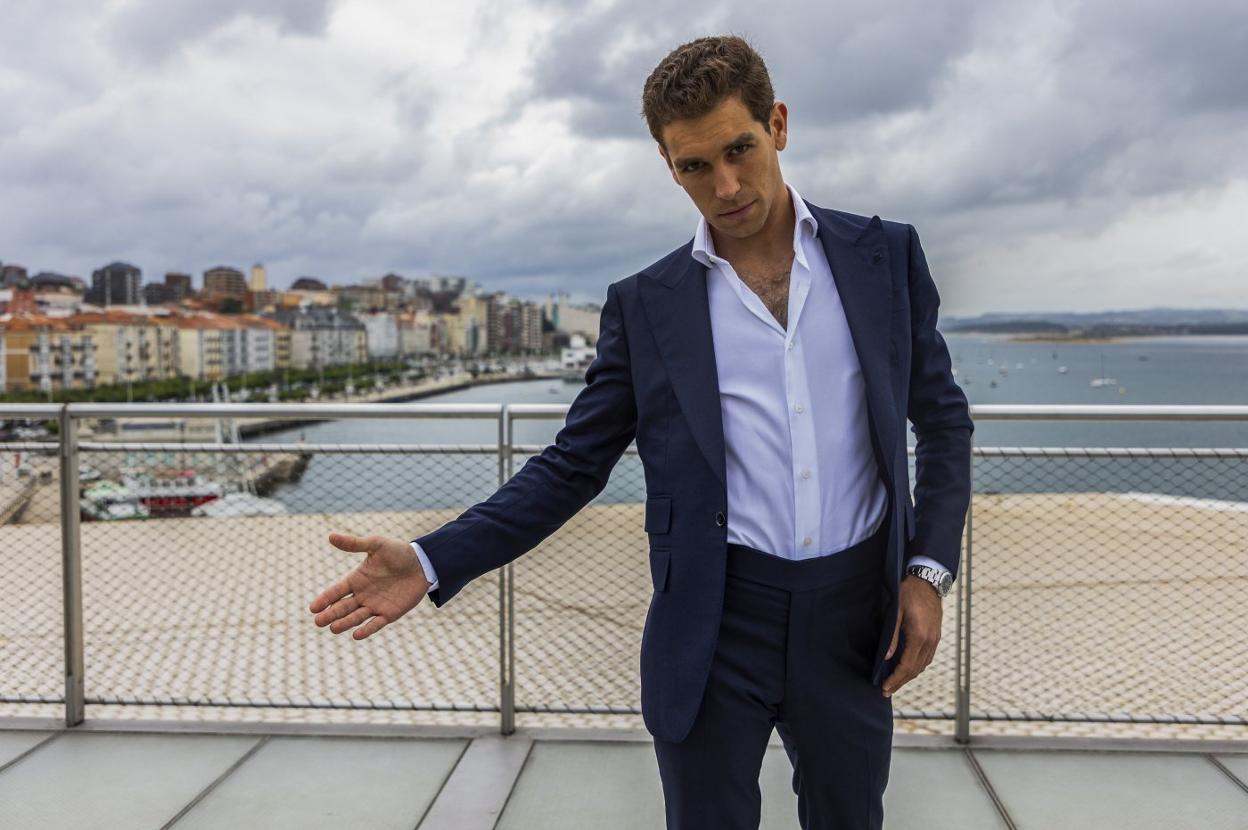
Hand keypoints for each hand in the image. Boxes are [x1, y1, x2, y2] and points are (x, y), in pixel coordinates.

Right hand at [308, 532, 430, 639]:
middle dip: (330, 614)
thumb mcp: (376, 545)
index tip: (313, 608)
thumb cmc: (398, 552)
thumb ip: (354, 544)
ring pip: (356, 617)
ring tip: (333, 628)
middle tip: (318, 621)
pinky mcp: (389, 614)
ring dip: (345, 623)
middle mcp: (362, 594)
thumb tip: (330, 536)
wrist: (423, 563)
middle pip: (342, 607)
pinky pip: (376, 624)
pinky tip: (356, 635)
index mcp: (356, 579)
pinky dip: (367, 629)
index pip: (336, 591)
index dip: (324, 599)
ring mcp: (375, 605)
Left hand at [880, 574, 942, 697]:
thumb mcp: (896, 612)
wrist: (928, 581)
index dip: (896, 679)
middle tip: (887, 690)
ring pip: (922, 665)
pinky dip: (917, 666)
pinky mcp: (936, 636)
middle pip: (915, 670)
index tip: (885, 687)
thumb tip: (886, 657)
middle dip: (901, 682)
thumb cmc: (909, 593)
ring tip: (896, 682)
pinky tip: (908, 668)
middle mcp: (930, 641)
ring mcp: (935, 639)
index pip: (906, 666)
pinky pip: (927, 657)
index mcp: (919, 637)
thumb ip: (893, 636)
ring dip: (909, 676)